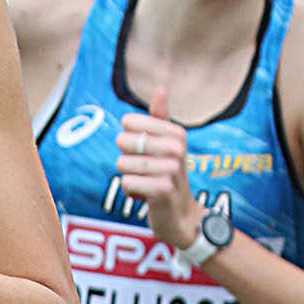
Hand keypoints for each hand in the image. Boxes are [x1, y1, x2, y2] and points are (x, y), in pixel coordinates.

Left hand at [114, 84, 202, 249]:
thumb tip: (160, 87)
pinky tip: (146, 196)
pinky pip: (125, 183)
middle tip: (146, 171)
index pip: (128, 122)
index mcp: (176, 133)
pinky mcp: (160, 190)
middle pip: (122, 141)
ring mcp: (170, 169)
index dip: (128, 140)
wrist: (181, 215)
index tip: (146, 153)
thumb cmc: (168, 176)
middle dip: (127, 160)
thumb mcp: (167, 145)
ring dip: (128, 177)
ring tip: (147, 183)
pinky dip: (130, 192)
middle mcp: (176, 148)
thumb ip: (160, 118)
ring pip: (122, 164)